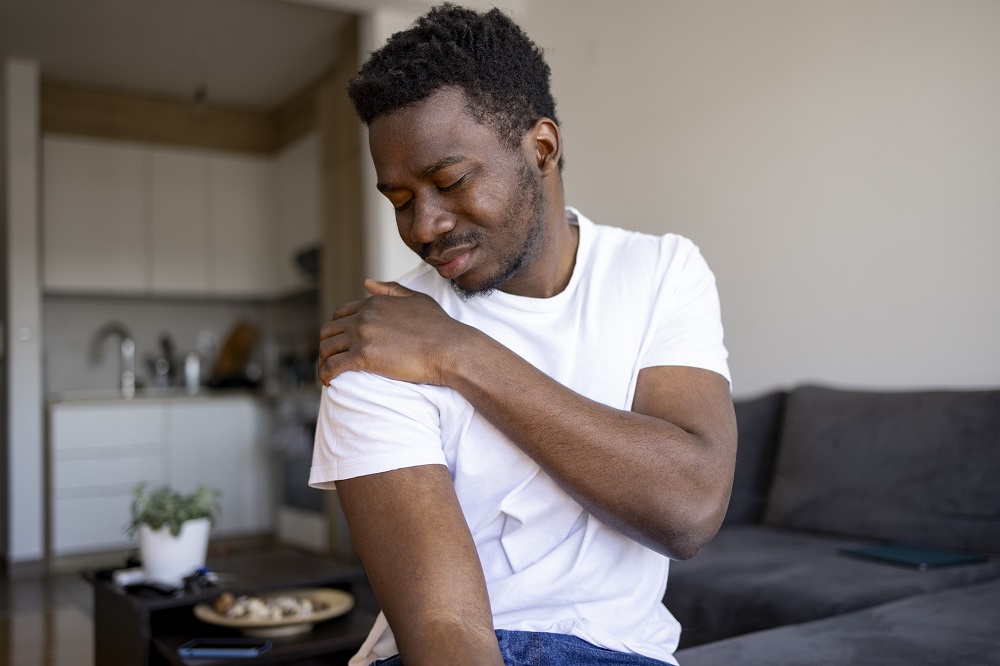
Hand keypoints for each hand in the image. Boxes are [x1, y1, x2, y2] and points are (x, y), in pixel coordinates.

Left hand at [318, 279, 470, 385]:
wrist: (449, 349)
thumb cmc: (440, 327)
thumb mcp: (417, 299)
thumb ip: (391, 289)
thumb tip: (367, 283)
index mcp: (374, 303)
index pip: (340, 314)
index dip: (337, 329)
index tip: (340, 343)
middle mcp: (363, 316)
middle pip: (328, 331)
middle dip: (326, 346)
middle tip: (330, 361)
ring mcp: (362, 335)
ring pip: (326, 349)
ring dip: (323, 362)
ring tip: (327, 374)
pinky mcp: (363, 356)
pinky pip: (333, 366)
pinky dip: (325, 374)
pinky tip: (328, 382)